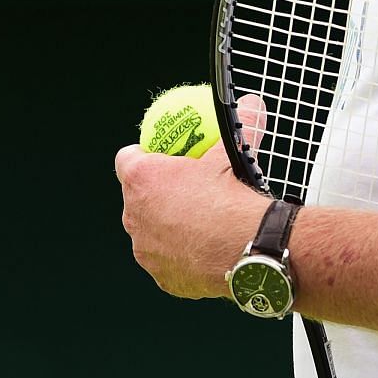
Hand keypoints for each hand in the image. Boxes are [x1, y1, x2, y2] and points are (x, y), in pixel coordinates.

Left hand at [115, 96, 269, 300]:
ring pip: (149, 231)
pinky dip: (181, 253)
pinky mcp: (161, 276)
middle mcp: (133, 214)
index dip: (142, 155)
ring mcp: (145, 249)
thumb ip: (239, 125)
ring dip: (167, 225)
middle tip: (187, 188)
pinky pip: (167, 259)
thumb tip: (251, 102)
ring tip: (199, 220)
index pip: (126, 159)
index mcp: (142, 179)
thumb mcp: (234, 152)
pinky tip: (205, 248)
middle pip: (135, 197)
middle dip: (156, 193)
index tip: (163, 157)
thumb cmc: (232, 196)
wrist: (246, 247)